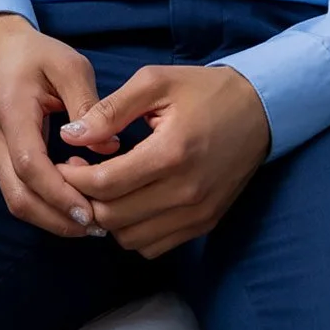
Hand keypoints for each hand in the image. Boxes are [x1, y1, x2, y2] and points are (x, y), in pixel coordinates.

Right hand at [0, 12, 102, 236]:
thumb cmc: (35, 54)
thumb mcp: (68, 66)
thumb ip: (88, 105)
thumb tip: (110, 149)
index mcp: (12, 113)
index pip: (30, 166)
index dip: (59, 195)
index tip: (91, 212)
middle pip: (18, 196)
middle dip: (56, 220)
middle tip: (95, 228)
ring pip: (15, 200)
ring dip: (50, 218)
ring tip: (89, 224)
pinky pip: (17, 192)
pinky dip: (43, 207)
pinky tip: (73, 207)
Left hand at [57, 66, 271, 257]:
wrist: (261, 110)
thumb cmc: (205, 91)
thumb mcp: (155, 83)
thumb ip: (109, 110)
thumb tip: (70, 135)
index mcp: (171, 153)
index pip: (105, 184)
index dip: (74, 177)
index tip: (67, 161)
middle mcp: (186, 192)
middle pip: (113, 217)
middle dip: (85, 199)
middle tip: (79, 175)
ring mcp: (198, 213)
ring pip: (130, 238)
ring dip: (108, 218)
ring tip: (104, 189)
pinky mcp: (205, 223)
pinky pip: (154, 246)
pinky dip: (133, 231)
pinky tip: (130, 203)